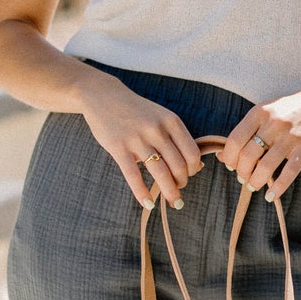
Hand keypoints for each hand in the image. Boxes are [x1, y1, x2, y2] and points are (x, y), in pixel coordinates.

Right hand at [78, 71, 203, 208]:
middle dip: (182, 183)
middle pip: (179, 166)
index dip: (194, 169)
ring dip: (169, 192)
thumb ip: (176, 137)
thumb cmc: (136, 111)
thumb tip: (198, 165)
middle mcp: (157, 129)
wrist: (103, 96)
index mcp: (171, 121)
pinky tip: (148, 203)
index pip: (192, 153)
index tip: (189, 176)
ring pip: (160, 173)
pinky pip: (133, 176)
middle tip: (178, 191)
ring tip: (173, 202)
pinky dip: (142, 193)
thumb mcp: (160, 116)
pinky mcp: (118, 147)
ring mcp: (137, 139)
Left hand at [220, 81, 300, 199]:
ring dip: (255, 181)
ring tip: (253, 185)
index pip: (235, 139)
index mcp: (260, 112)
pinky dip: (277, 187)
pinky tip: (271, 194)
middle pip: (248, 155)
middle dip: (242, 172)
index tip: (230, 166)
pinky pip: (289, 173)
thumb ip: (247, 131)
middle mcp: (274, 123)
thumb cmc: (291, 109)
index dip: (229, 157)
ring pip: (266, 167)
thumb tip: (223, 156)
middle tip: (243, 178)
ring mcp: (292, 136)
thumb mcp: (267, 112)